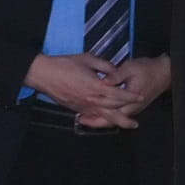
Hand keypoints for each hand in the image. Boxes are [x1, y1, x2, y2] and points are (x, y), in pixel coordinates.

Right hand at [25, 53, 141, 114]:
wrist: (44, 75)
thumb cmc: (65, 64)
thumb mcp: (88, 59)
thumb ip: (105, 66)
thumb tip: (115, 72)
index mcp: (97, 86)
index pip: (119, 94)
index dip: (131, 96)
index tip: (141, 96)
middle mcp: (92, 99)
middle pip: (114, 109)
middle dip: (128, 113)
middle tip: (138, 118)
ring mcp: (84, 106)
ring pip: (105, 117)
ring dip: (118, 122)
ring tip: (129, 125)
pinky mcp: (77, 109)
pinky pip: (93, 117)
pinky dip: (103, 120)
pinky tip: (108, 121)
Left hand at [76, 55, 170, 128]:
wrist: (163, 73)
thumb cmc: (148, 69)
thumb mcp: (131, 68)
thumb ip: (116, 75)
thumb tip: (104, 81)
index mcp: (130, 98)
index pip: (111, 108)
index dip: (97, 108)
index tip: (84, 106)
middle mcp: (131, 107)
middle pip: (111, 120)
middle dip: (95, 121)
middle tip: (81, 119)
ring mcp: (132, 109)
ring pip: (114, 120)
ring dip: (100, 120)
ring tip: (85, 119)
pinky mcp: (132, 107)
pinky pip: (117, 116)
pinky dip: (106, 116)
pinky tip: (98, 113)